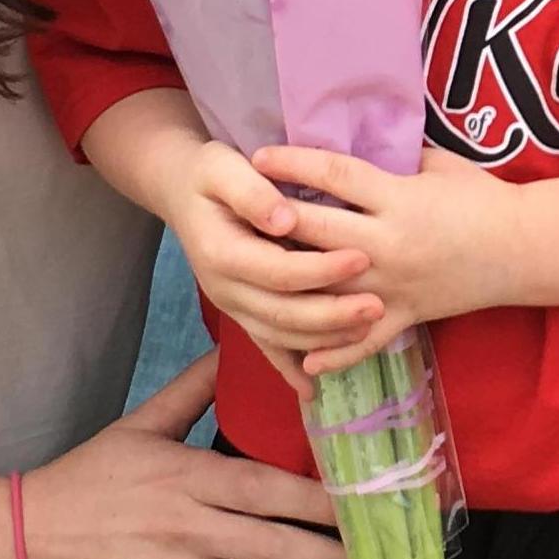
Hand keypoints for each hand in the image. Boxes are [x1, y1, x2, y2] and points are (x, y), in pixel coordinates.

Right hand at [16, 357, 354, 558]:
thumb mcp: (138, 425)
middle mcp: (192, 531)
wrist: (19, 540)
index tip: (376, 507)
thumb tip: (233, 340)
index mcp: (192, 479)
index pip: (274, 490)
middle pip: (280, 549)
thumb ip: (192, 389)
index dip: (328, 502)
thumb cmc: (85, 480)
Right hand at [155, 135, 381, 373]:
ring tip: (369, 328)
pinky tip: (314, 390)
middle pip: (282, 313)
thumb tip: (284, 218)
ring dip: (324, 340)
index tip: (361, 258)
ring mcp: (232, 306)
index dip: (320, 270)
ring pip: (280, 336)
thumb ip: (251, 192)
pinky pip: (266, 347)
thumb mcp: (222, 168)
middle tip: (377, 305)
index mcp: (221, 253)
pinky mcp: (241, 312)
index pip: (278, 271)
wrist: (181, 191)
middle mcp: (224, 289)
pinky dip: (290, 370)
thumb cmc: (209, 175)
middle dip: (332, 314)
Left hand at [259, 143, 514, 376]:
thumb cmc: (483, 199)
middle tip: (237, 211)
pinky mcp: (406, 316)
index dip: (293, 164)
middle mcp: (390, 245)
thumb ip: (394, 155)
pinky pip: (365, 341)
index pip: (335, 177)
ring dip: (290, 287)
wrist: (523, 249)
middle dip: (274, 221)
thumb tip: (353, 138)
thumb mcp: (439, 165)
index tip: (258, 155)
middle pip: (318, 233)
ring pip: (330, 292)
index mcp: (399, 199)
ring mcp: (395, 286)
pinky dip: (335, 353)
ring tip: (252, 277)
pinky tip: (301, 359)